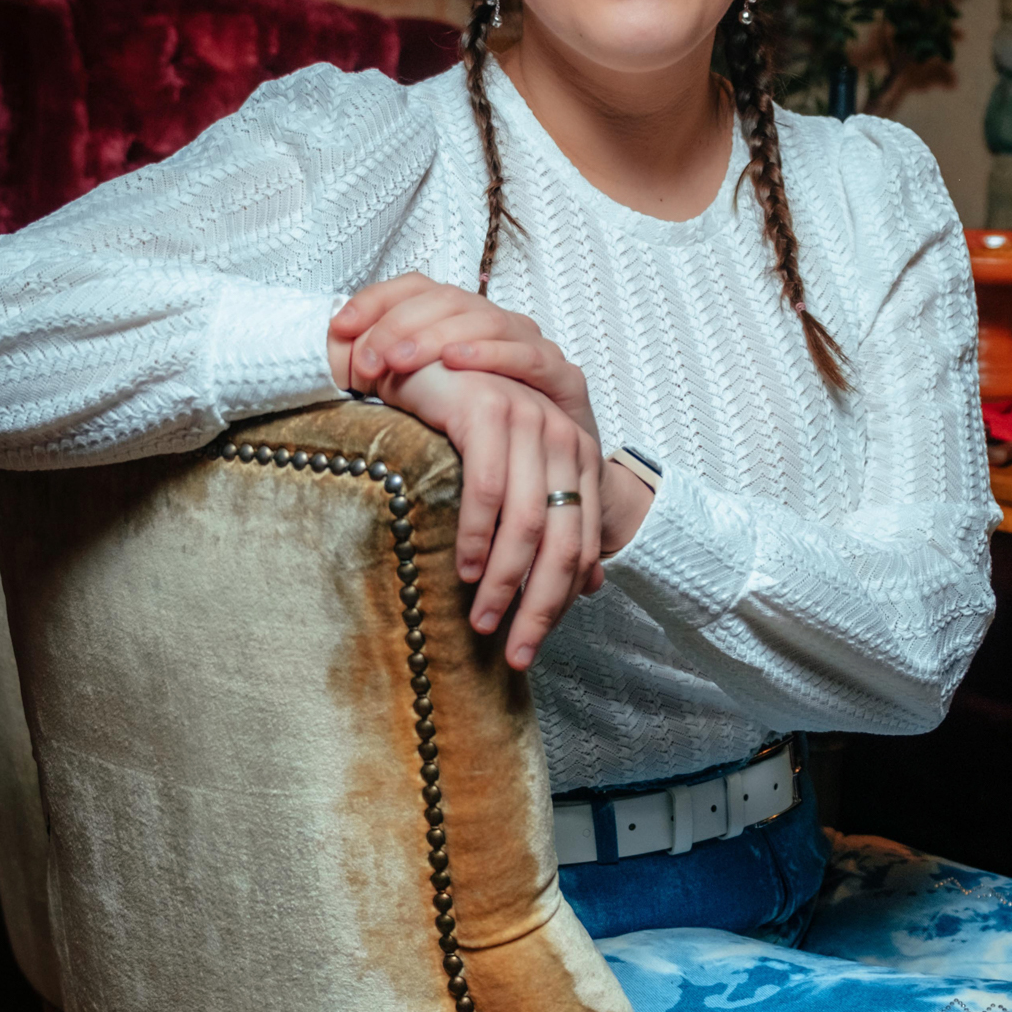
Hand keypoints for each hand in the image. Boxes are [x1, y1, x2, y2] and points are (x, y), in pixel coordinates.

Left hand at [329, 273, 599, 442]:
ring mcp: (534, 347)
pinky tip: (455, 362)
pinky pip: (527, 355)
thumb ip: (391, 383)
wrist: (562, 481)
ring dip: (435, 337)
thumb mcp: (431, 406)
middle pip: (446, 299)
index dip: (375, 300)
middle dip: (399, 324)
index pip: (417, 288)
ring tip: (397, 361)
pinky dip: (488, 353)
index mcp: (465, 323)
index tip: (338, 327)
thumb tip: (333, 367)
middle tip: (365, 361)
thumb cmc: (490, 441)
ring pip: (484, 319)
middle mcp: (500, 325)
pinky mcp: (564, 378)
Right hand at [377, 360, 602, 670]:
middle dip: (539, 606)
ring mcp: (528, 419)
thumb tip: (592, 586)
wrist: (419, 359)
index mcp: (576, 453)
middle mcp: (562, 435)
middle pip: (563, 541)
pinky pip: (486, 490)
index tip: (532, 643)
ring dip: (502, 581)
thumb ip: (550, 519)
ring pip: (526, 523)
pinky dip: (475, 536)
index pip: (581, 542)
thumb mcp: (513, 469)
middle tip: (514, 653)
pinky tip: (461, 568)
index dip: (560, 599)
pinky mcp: (489, 410)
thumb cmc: (462, 419)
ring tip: (481, 620)